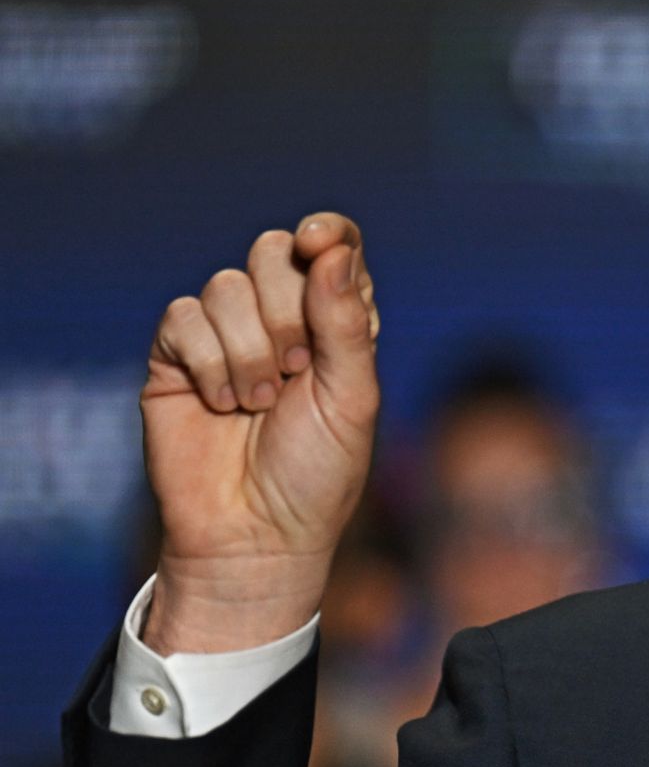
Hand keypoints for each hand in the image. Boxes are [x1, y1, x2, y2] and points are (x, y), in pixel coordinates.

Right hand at [140, 212, 380, 654]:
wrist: (255, 534)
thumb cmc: (318, 472)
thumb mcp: (353, 397)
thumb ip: (346, 321)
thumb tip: (330, 247)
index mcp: (338, 320)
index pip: (333, 246)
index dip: (325, 232)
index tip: (316, 241)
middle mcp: (282, 318)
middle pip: (274, 252)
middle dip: (288, 308)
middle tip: (297, 369)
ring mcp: (226, 334)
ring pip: (227, 285)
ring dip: (250, 350)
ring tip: (260, 405)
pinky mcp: (176, 357)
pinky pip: (184, 317)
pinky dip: (210, 363)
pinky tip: (223, 405)